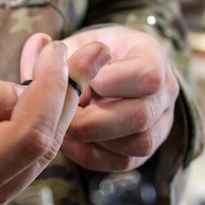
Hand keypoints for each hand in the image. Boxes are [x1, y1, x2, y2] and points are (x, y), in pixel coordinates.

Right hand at [0, 40, 109, 204]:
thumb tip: (27, 91)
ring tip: (67, 53)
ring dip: (58, 101)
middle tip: (92, 47)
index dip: (49, 93)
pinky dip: (38, 113)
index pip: (23, 140)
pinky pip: (27, 151)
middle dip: (68, 92)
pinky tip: (42, 78)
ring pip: (41, 150)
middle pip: (42, 147)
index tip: (57, 51)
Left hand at [20, 27, 178, 171]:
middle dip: (93, 119)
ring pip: (136, 144)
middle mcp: (164, 93)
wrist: (107, 73)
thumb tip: (40, 44)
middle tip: (64, 114)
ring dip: (93, 139)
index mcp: (153, 56)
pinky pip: (122, 161)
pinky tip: (69, 140)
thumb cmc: (91, 54)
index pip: (148, 75)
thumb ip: (56, 50)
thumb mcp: (77, 43)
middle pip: (140, 116)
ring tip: (66, 125)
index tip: (86, 80)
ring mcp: (159, 125)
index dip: (113, 82)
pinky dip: (90, 154)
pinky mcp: (143, 151)